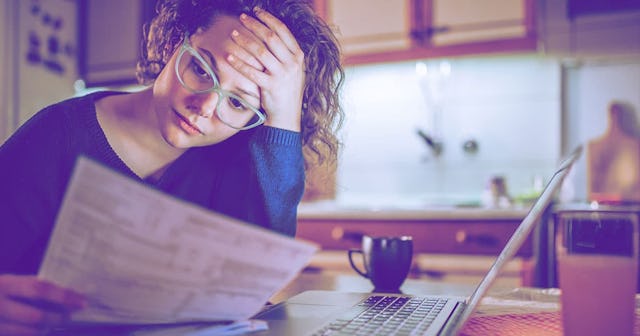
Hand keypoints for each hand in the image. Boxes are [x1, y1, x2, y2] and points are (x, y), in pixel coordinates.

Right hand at [0, 274, 84, 335]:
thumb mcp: (10, 283)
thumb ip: (30, 287)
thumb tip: (66, 294)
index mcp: (5, 284)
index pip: (40, 289)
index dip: (63, 295)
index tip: (81, 301)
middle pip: (35, 315)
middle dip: (57, 317)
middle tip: (69, 315)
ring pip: (28, 332)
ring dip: (47, 328)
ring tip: (55, 322)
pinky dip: (33, 334)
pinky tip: (40, 330)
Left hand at [228, 7, 305, 131]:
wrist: (287, 116)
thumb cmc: (286, 91)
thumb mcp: (293, 70)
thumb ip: (285, 53)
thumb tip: (270, 33)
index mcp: (298, 56)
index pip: (283, 31)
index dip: (268, 18)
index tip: (256, 11)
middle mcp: (292, 63)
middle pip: (271, 37)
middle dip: (255, 25)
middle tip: (242, 18)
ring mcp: (283, 75)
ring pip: (261, 52)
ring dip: (245, 40)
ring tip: (234, 33)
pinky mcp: (271, 87)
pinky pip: (252, 71)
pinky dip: (239, 63)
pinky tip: (229, 57)